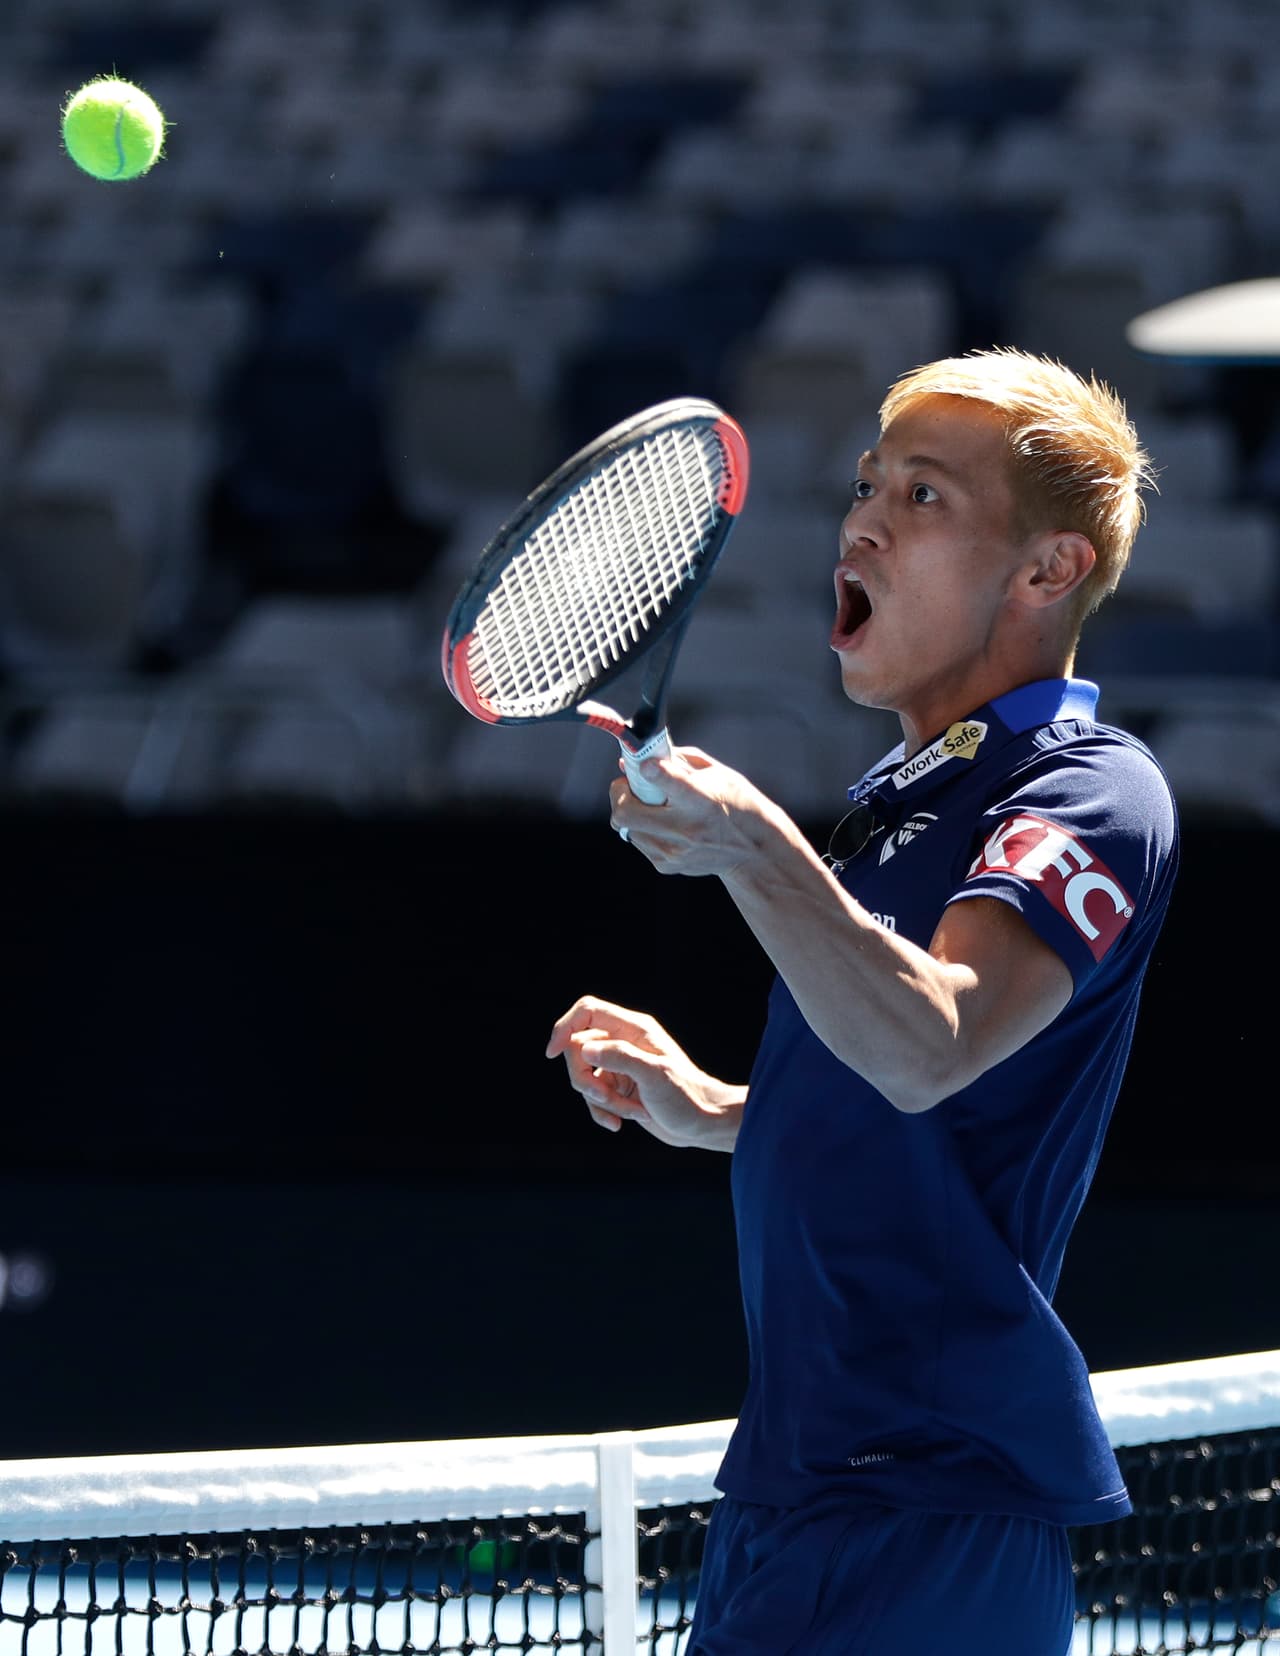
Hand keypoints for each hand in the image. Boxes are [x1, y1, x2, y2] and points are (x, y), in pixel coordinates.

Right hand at [546, 996, 743, 1150]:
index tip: (552, 1052)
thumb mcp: (654, 1074)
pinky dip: (600, 1112)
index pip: (587, 1012)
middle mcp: (623, 1043)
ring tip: (629, 1112)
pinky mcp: (618, 1088)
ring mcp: (619, 1066)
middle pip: (577, 1049)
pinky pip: (592, 1097)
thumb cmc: (686, 1095)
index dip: (565, 1027)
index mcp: (633, 1029)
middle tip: (606, 1097)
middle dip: (584, 1079)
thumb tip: (583, 1049)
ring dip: (599, 1101)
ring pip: (582, 1077)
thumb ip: (619, 1057)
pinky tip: (619, 1124)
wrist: (702, 1124)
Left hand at [610, 747, 775, 878]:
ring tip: (653, 805)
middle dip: (618, 793)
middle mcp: (686, 829)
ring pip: (625, 826)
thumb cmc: (735, 803)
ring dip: (631, 810)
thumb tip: (639, 760)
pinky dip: (642, 827)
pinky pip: (637, 840)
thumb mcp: (716, 773)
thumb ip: (676, 761)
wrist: (753, 851)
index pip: (669, 783)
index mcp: (702, 800)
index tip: (644, 763)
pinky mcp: (666, 865)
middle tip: (629, 785)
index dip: (649, 769)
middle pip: (625, 812)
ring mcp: (674, 851)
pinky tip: (663, 824)